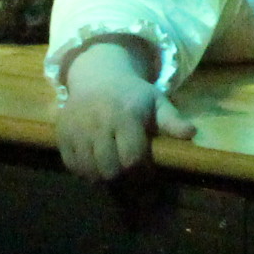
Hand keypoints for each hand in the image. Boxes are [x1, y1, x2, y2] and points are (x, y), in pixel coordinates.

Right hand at [53, 39, 192, 180]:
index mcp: (126, 116)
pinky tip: (95, 162)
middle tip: (128, 173)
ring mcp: (77, 129)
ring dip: (102, 176)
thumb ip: (173, 120)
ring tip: (112, 168)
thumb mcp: (156, 102)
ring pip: (89, 171)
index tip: (147, 174)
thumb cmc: (133, 94)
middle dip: (122, 177)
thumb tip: (191, 134)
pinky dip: (84, 170)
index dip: (142, 173)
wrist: (97, 76)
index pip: (132, 159)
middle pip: (110, 169)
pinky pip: (71, 165)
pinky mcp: (62, 134)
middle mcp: (99, 123)